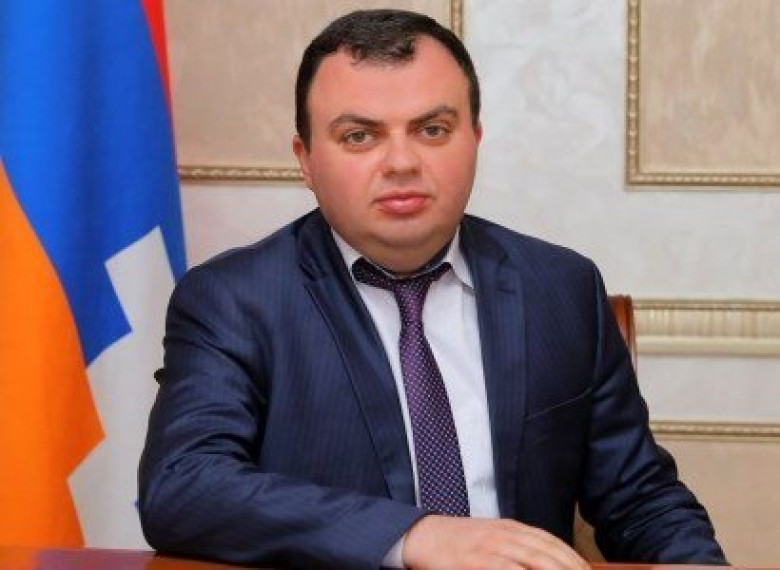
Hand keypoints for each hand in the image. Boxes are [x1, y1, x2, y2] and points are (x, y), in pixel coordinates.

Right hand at [402, 515, 588, 569]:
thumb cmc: (459, 542)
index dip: (571, 557)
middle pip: (547, 552)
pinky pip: (505, 569)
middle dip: (571, 567)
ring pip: (532, 559)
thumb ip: (516, 547)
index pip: (549, 542)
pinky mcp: (475, 561)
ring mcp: (490, 546)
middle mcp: (504, 534)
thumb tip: (543, 560)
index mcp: (510, 528)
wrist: (423, 535)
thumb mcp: (491, 538)